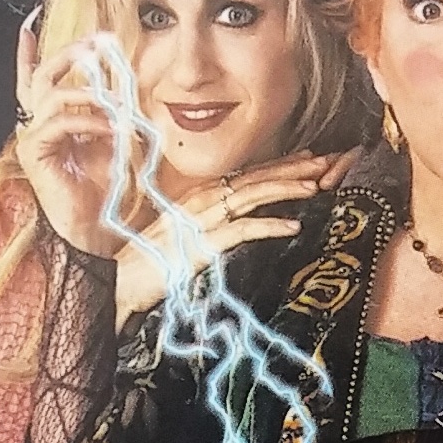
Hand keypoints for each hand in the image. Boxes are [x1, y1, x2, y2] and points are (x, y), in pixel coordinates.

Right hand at [13, 10, 127, 256]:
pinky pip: (60, 123)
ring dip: (89, 94)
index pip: (35, 78)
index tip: (33, 20)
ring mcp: (32, 138)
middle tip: (94, 46)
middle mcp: (38, 125)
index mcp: (53, 121)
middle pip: (42, 76)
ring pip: (52, 95)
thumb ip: (113, 115)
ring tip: (116, 106)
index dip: (30, 51)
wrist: (95, 229)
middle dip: (68, 55)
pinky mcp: (34, 153)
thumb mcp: (113, 143)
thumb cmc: (104, 191)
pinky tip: (110, 131)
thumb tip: (124, 90)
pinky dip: (88, 122)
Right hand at [113, 147, 358, 325]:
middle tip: (326, 161)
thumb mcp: (182, 238)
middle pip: (254, 179)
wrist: (117, 284)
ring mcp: (199, 221)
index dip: (278, 165)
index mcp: (197, 197)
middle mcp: (200, 202)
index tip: (307, 159)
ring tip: (316, 185)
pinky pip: (241, 231)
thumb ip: (207, 226)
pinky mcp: (200, 246)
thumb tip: (234, 223)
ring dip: (286, 189)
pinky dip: (269, 226)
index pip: (245, 175)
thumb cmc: (147, 265)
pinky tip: (293, 225)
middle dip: (292, 169)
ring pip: (251, 197)